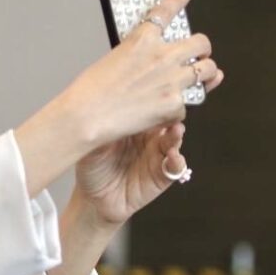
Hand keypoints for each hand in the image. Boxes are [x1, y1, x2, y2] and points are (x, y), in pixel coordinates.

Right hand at [58, 0, 222, 151]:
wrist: (87, 116)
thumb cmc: (90, 91)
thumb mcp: (112, 59)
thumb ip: (136, 54)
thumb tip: (147, 61)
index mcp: (142, 40)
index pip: (166, 11)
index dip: (178, 0)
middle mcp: (162, 56)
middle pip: (200, 43)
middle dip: (202, 49)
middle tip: (200, 54)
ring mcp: (172, 80)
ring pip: (208, 70)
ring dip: (205, 74)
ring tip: (201, 79)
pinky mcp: (174, 104)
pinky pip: (187, 104)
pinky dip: (178, 108)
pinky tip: (167, 111)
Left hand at [74, 63, 223, 225]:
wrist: (92, 198)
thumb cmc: (91, 165)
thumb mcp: (90, 139)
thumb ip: (100, 121)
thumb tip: (100, 97)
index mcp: (134, 118)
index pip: (151, 98)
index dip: (159, 87)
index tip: (162, 76)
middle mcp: (150, 132)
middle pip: (172, 111)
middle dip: (183, 101)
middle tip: (184, 95)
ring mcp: (158, 152)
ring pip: (176, 136)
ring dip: (177, 131)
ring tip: (175, 128)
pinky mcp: (163, 174)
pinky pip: (176, 165)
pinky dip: (176, 159)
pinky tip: (172, 156)